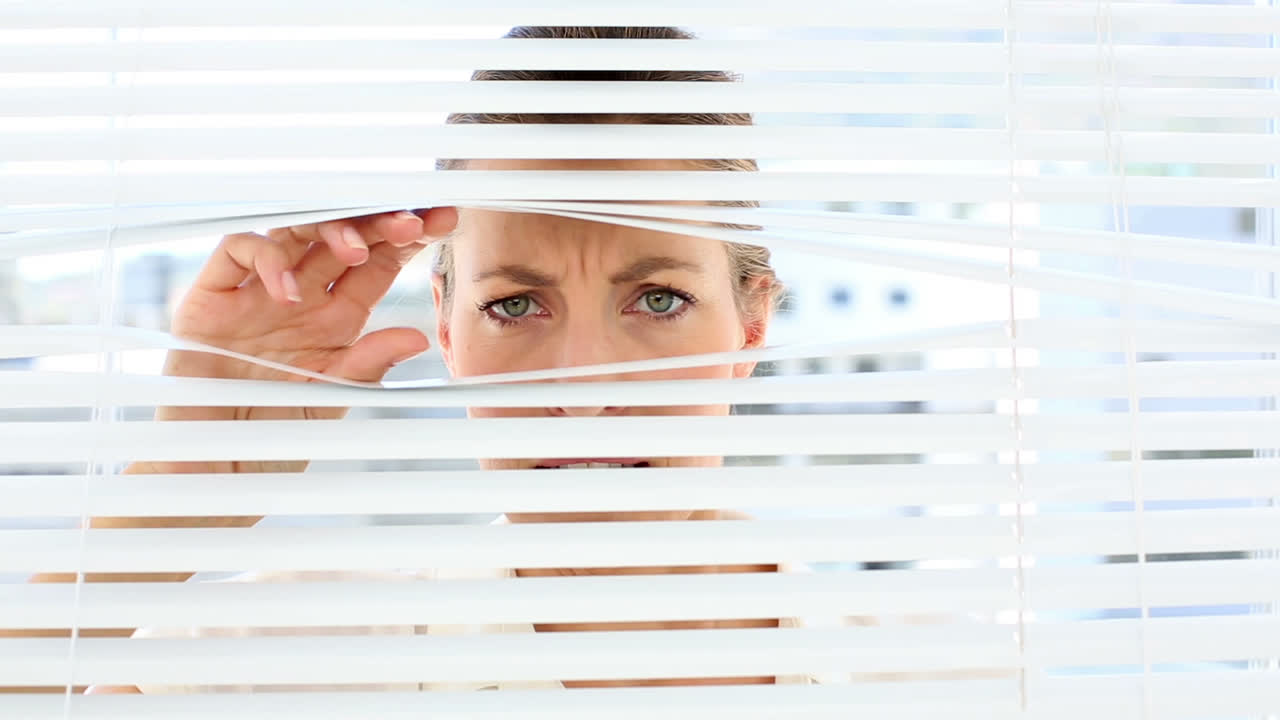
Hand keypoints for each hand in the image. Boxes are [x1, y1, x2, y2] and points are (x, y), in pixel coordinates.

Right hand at [143, 207, 457, 473]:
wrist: (216, 464)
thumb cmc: (276, 433)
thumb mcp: (333, 399)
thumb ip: (368, 365)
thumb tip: (418, 337)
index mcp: (339, 316)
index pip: (379, 263)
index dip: (409, 240)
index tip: (447, 222)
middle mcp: (304, 296)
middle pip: (343, 237)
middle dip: (379, 223)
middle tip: (413, 221)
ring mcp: (259, 290)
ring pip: (295, 231)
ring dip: (329, 230)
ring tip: (356, 250)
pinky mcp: (213, 295)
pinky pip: (239, 251)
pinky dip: (265, 260)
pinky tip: (288, 291)